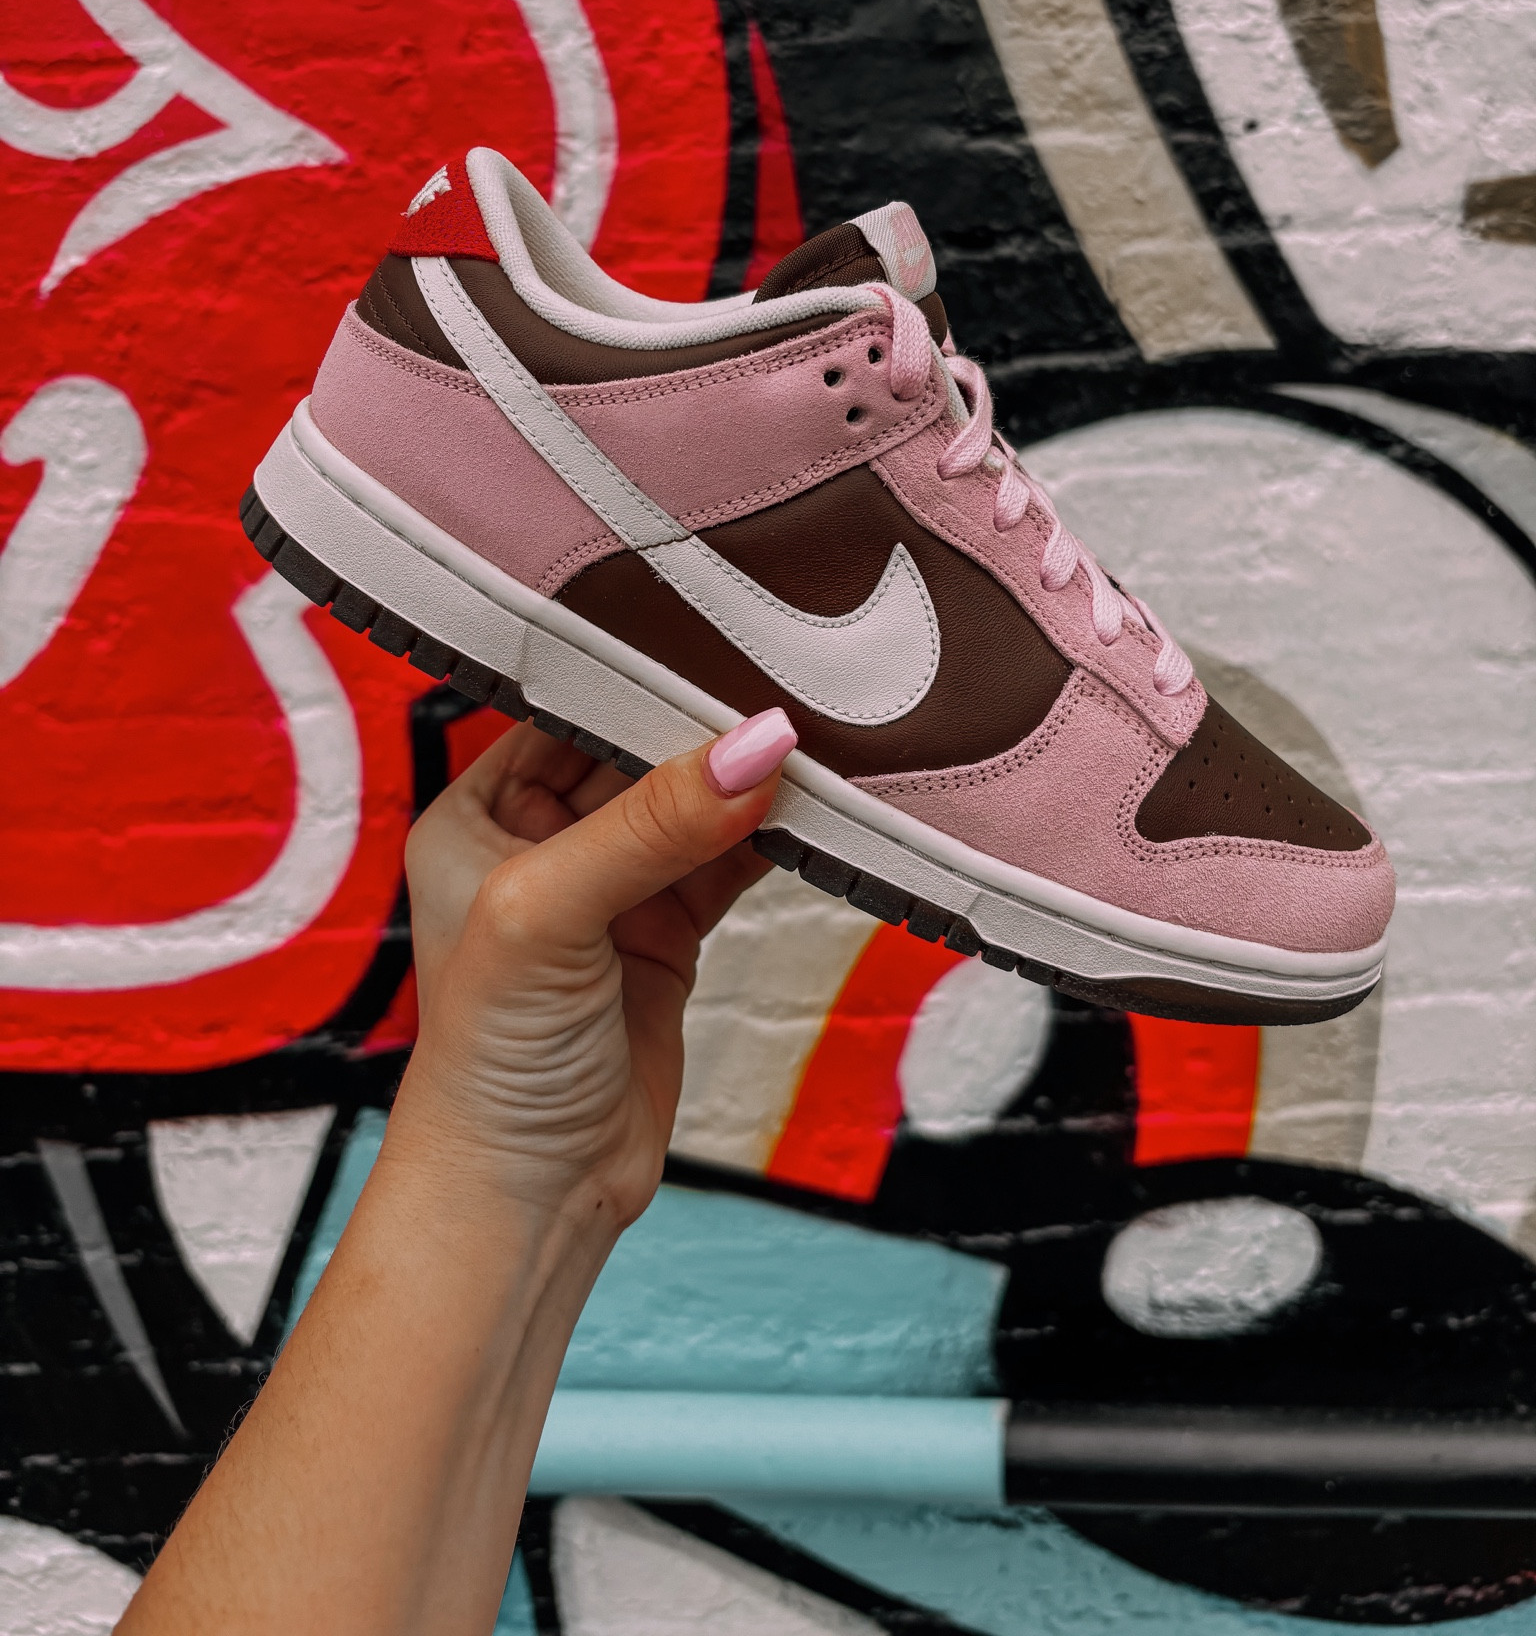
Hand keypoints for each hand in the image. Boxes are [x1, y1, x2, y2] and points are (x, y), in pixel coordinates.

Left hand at [393, 709, 796, 1230]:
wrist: (527, 1200)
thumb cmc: (488, 1064)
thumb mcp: (548, 915)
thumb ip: (649, 825)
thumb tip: (752, 746)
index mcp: (476, 815)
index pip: (562, 713)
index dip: (631, 676)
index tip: (712, 634)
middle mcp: (539, 844)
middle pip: (637, 753)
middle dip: (704, 723)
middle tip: (785, 674)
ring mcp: (611, 893)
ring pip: (693, 807)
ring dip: (748, 782)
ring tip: (820, 735)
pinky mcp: (667, 938)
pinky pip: (730, 865)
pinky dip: (774, 839)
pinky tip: (818, 808)